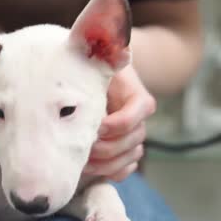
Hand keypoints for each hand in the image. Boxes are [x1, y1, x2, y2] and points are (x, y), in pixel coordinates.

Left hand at [83, 65, 155, 180]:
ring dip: (106, 164)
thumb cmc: (93, 69)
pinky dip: (112, 173)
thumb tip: (103, 47)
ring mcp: (133, 136)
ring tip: (80, 164)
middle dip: (106, 148)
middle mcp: (139, 119)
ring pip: (130, 157)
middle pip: (132, 141)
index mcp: (138, 99)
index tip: (94, 127)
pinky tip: (92, 172)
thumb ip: (102, 60)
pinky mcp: (125, 149)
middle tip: (80, 148)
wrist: (98, 77)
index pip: (134, 116)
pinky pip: (126, 168)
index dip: (115, 125)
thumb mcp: (98, 63)